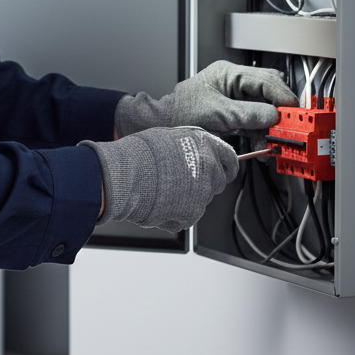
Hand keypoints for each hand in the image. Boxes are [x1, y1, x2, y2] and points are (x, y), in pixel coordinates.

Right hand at [80, 127, 237, 232]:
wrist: (124, 176)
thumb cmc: (138, 154)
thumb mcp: (169, 138)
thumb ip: (190, 147)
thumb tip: (196, 154)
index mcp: (206, 145)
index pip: (230, 159)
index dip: (225, 167)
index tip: (222, 172)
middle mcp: (209, 168)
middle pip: (218, 182)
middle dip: (205, 184)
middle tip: (182, 183)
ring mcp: (202, 192)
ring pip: (202, 200)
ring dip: (188, 199)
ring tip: (164, 192)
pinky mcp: (192, 213)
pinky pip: (188, 216)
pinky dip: (176, 214)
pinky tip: (159, 203)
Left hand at [114, 60, 297, 137]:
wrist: (161, 126)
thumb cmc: (179, 113)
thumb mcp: (217, 113)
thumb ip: (247, 114)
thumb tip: (273, 116)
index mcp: (228, 73)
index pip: (265, 80)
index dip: (282, 96)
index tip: (293, 111)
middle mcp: (232, 83)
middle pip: (267, 93)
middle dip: (278, 111)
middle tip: (287, 127)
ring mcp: (232, 99)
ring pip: (262, 109)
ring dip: (268, 126)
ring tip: (270, 141)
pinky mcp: (231, 115)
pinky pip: (252, 121)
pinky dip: (259, 133)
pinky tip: (260, 144)